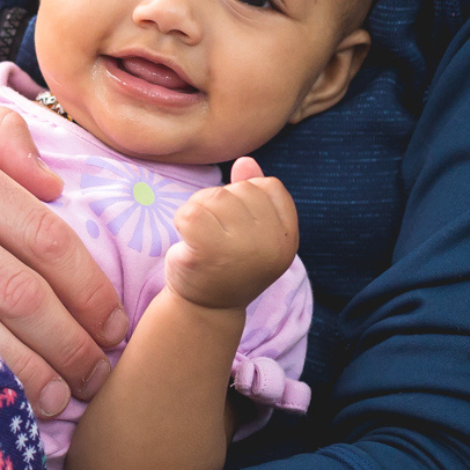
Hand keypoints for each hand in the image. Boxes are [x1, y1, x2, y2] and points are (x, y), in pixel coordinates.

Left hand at [164, 156, 299, 310]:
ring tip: (202, 238)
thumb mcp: (251, 229)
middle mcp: (272, 244)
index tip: (239, 227)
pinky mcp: (209, 252)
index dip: (248, 198)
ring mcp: (242, 249)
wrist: (205, 308)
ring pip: (213, 197)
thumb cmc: (228, 262)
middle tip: (216, 235)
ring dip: (200, 211)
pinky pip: (189, 211)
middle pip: (239, 189)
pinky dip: (181, 221)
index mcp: (288, 237)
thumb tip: (245, 161)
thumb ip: (253, 193)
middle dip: (220, 203)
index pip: (269, 186)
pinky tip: (188, 242)